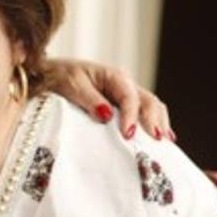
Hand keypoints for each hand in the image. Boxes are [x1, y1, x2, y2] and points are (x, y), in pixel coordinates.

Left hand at [46, 58, 173, 141]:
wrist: (51, 74)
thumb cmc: (61, 77)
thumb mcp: (72, 85)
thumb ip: (90, 100)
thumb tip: (107, 116)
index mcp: (114, 76)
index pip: (130, 98)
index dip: (131, 117)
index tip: (128, 135)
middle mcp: (125, 85)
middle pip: (148, 102)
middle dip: (154, 120)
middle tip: (156, 141)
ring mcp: (126, 95)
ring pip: (151, 107)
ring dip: (159, 123)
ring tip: (164, 142)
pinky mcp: (123, 105)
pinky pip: (144, 113)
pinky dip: (155, 124)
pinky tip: (165, 137)